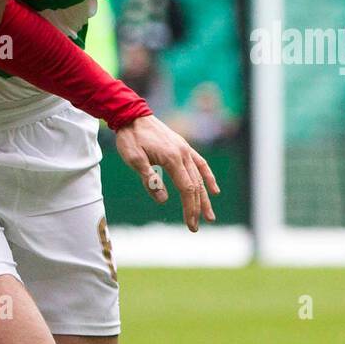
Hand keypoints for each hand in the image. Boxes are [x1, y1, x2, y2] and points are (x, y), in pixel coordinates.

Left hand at [115, 114, 219, 231]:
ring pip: (199, 177)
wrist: (132, 115)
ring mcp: (185, 150)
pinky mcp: (183, 147)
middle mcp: (183, 154)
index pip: (186, 189)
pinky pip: (200, 164)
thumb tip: (163, 200)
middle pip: (195, 186)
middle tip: (195, 227)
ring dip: (205, 197)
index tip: (190, 224)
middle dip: (197, 208)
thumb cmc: (130, 138)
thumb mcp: (134, 160)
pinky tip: (214, 189)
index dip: (190, 208)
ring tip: (210, 215)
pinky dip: (208, 177)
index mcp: (172, 158)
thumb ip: (149, 179)